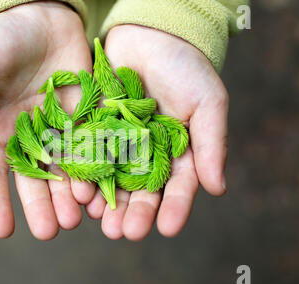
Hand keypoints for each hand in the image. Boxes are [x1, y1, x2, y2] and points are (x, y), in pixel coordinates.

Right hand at [0, 2, 94, 238]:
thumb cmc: (2, 39)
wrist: (44, 17)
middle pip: (34, 180)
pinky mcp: (87, 120)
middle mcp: (30, 139)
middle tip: (49, 231)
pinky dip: (95, 170)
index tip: (2, 230)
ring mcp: (61, 131)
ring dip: (69, 196)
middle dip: (41, 207)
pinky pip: (92, 150)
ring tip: (76, 218)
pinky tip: (100, 189)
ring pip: (65, 171)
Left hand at [85, 25, 228, 239]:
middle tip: (125, 233)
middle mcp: (147, 155)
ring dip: (107, 202)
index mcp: (178, 153)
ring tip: (101, 220)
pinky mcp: (95, 130)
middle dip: (134, 212)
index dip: (174, 208)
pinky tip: (80, 192)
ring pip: (113, 179)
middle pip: (141, 190)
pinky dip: (85, 173)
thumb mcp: (208, 103)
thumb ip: (212, 144)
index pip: (177, 187)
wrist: (151, 36)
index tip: (168, 229)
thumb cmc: (186, 68)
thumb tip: (218, 189)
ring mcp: (120, 144)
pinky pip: (90, 155)